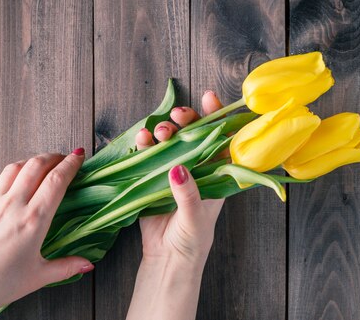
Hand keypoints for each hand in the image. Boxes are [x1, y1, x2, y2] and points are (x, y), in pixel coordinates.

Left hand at [0, 149, 90, 319]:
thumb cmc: (2, 283)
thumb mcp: (40, 276)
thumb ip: (67, 266)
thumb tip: (88, 265)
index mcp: (34, 221)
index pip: (56, 180)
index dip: (70, 164)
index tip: (78, 157)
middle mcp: (13, 206)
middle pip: (37, 166)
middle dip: (53, 157)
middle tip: (63, 158)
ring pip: (15, 167)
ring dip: (32, 161)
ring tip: (42, 165)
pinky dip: (10, 173)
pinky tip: (16, 178)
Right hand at [126, 91, 224, 319]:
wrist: (167, 261)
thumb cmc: (192, 242)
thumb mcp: (195, 219)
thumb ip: (188, 194)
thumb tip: (178, 169)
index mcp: (215, 174)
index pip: (219, 138)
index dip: (215, 116)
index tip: (208, 97)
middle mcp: (195, 168)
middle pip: (191, 134)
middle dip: (185, 120)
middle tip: (177, 116)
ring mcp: (172, 172)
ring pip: (169, 142)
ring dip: (162, 131)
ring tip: (156, 132)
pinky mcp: (151, 178)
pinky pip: (147, 155)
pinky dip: (143, 145)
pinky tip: (140, 139)